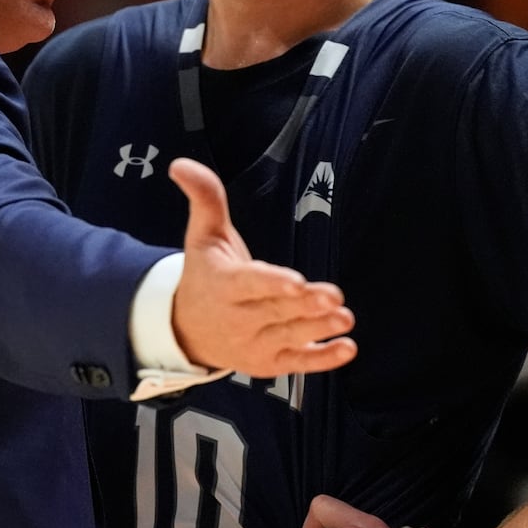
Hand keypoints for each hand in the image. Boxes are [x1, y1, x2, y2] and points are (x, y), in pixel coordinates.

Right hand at [168, 157, 355, 376]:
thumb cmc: (204, 275)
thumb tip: (181, 164)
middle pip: (275, 311)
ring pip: (289, 337)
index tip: (296, 281)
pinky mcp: (268, 363)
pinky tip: (346, 348)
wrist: (187, 329)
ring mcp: (253, 344)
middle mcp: (237, 317)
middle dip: (305, 305)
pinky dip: (321, 359)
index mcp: (223, 284)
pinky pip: (297, 363)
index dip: (272, 283)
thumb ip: (204, 198)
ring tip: (344, 318)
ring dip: (318, 329)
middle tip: (335, 297)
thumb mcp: (203, 234)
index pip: (248, 284)